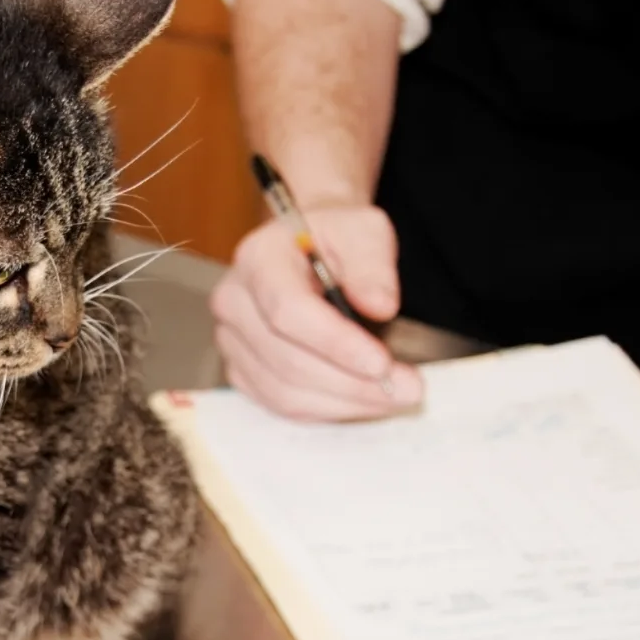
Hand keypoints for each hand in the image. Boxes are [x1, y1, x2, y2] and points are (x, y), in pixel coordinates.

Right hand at [209, 205, 422, 421]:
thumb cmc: (333, 238)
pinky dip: (327, 409)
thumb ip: (372, 264)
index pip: (288, 310)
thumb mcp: (363, 230)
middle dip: (352, 383)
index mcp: (258, 258)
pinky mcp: (241, 369)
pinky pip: (281, 405)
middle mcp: (234, 301)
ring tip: (393, 397)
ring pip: (284, 391)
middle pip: (287, 360)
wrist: (305, 249)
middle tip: (407, 390)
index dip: (335, 343)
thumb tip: (380, 305)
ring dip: (344, 403)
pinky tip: (361, 400)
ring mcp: (232, 340)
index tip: (382, 364)